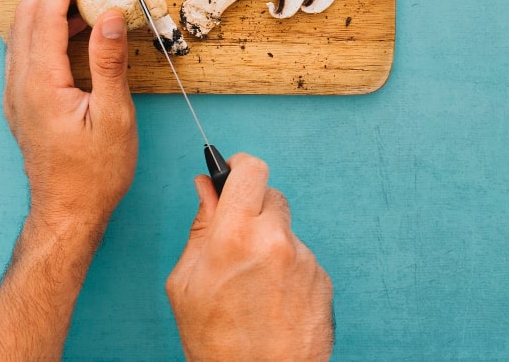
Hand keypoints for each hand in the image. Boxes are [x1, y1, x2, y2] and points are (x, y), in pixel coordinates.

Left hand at [3, 0, 137, 228]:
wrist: (66, 213)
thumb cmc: (94, 173)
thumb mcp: (113, 118)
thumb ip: (109, 63)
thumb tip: (109, 15)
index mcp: (40, 82)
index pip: (46, 13)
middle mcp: (20, 83)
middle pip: (26, 14)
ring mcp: (17, 93)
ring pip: (22, 31)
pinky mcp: (22, 102)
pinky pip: (27, 49)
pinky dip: (45, 24)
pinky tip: (71, 26)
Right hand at [166, 154, 333, 360]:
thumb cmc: (215, 342)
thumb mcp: (185, 282)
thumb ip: (200, 226)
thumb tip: (206, 187)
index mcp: (236, 236)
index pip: (251, 170)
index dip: (239, 166)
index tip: (233, 172)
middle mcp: (276, 241)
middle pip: (270, 195)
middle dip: (253, 210)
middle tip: (237, 239)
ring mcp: (305, 261)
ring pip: (285, 230)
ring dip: (271, 243)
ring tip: (253, 285)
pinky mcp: (323, 280)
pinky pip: (301, 258)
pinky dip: (288, 269)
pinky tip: (272, 299)